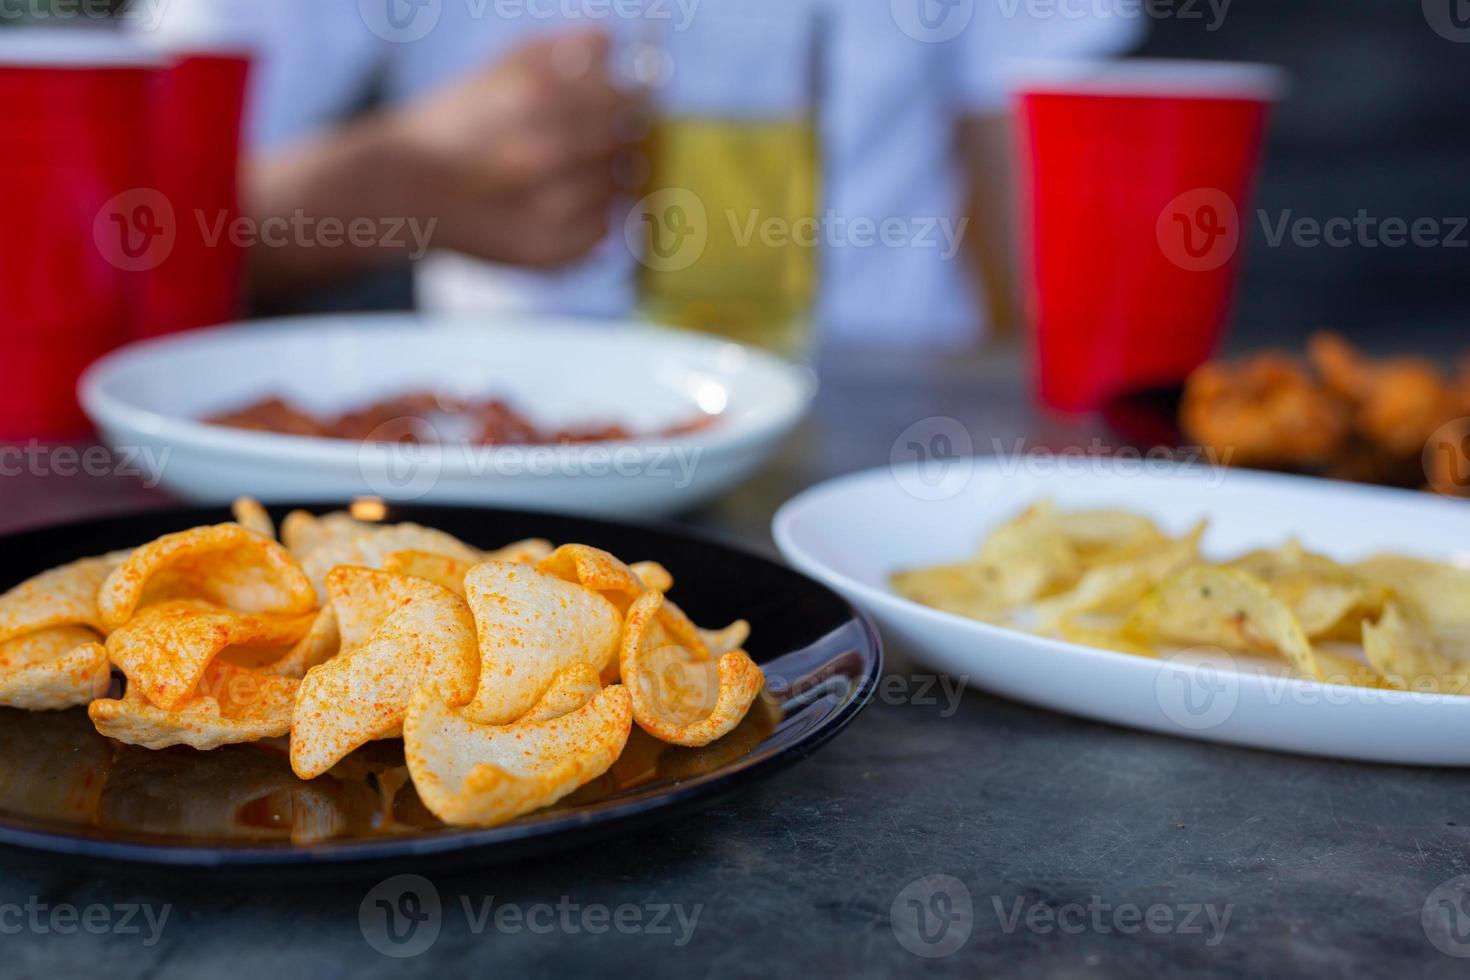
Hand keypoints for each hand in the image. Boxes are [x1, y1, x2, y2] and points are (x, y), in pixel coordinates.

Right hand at [387, 29, 629, 267]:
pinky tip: (563, 206)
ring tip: (572, 173)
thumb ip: (559, 47)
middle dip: (621, 139)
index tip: (629, 101)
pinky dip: (594, 218)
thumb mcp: (498, 69)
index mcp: (536, 101)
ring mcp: (548, 210)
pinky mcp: (546, 253)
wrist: (401, 190)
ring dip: (608, 180)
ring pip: (619, 190)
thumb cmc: (453, 126)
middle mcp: (545, 156)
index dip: (633, 99)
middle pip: (625, 145)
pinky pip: (603, 232)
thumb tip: (610, 38)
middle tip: (603, 138)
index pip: (623, 99)